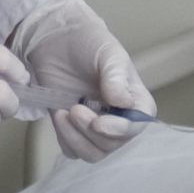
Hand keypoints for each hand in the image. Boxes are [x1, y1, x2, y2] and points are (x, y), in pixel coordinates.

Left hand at [9, 0, 154, 160]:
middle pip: (114, 143)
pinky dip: (65, 139)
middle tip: (74, 108)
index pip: (138, 124)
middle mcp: (119, 118)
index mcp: (135, 99)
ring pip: (93, 152)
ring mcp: (96, 126)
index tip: (99, 122)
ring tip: (64, 113)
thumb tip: (124, 102)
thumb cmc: (87, 42)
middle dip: (92, 131)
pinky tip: (58, 115)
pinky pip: (72, 150)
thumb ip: (116, 77)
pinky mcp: (73, 130)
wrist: (55, 40)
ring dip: (77, 138)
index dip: (121, 128)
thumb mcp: (107, 53)